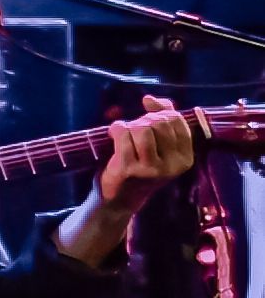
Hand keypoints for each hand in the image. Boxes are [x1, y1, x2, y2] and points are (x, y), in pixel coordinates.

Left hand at [97, 94, 195, 212]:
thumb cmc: (141, 167)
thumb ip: (163, 119)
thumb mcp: (160, 146)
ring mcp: (150, 169)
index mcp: (185, 158)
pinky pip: (123, 134)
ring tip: (124, 135)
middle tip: (134, 129)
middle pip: (159, 123)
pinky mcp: (128, 169)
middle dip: (143, 120)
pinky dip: (116, 129)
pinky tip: (113, 135)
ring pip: (142, 128)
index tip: (148, 115)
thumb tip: (150, 99)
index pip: (177, 120)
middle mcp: (171, 165)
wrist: (120, 198)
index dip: (160, 111)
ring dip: (130, 126)